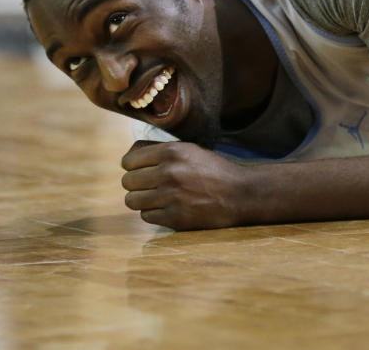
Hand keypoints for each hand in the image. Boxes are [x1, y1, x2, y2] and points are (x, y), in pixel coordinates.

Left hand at [121, 140, 247, 229]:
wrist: (241, 193)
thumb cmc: (214, 170)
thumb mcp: (190, 150)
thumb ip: (161, 151)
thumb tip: (129, 159)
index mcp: (172, 152)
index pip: (128, 161)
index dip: (133, 166)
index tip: (142, 171)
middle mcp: (169, 172)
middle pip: (128, 182)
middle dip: (137, 184)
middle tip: (150, 186)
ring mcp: (171, 197)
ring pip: (132, 201)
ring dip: (142, 200)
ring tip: (156, 198)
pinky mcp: (175, 217)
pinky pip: (146, 216)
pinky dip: (154, 213)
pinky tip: (168, 208)